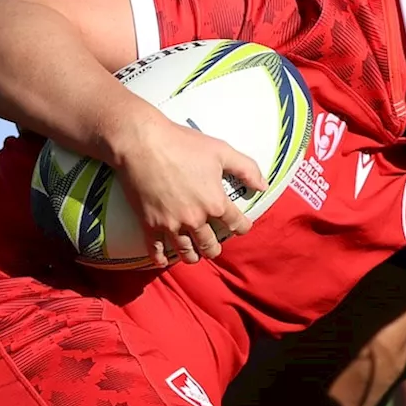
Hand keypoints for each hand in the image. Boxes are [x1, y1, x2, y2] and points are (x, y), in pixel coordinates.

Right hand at [114, 112, 266, 267]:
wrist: (143, 144)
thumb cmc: (183, 144)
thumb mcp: (222, 151)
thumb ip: (246, 169)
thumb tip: (263, 186)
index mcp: (215, 202)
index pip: (236, 224)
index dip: (241, 227)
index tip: (241, 227)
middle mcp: (195, 219)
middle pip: (210, 245)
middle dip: (215, 248)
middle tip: (214, 246)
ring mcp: (171, 224)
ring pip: (186, 252)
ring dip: (192, 255)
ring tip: (194, 255)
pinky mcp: (149, 224)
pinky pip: (156, 250)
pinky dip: (160, 258)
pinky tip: (163, 261)